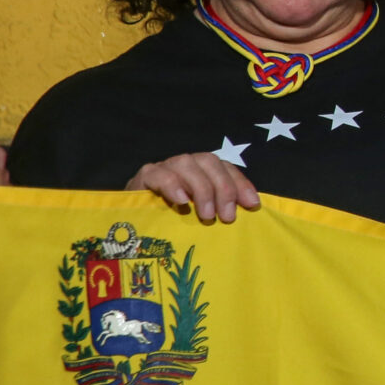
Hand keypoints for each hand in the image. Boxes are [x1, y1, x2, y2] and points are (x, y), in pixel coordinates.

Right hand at [128, 151, 259, 223]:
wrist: (131, 222)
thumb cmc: (172, 221)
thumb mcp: (200, 215)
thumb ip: (219, 209)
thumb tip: (248, 213)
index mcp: (203, 170)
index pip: (226, 168)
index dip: (240, 183)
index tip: (252, 204)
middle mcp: (186, 165)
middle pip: (210, 162)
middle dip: (223, 188)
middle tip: (227, 216)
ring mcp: (165, 167)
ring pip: (187, 163)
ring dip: (201, 188)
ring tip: (206, 215)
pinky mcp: (145, 176)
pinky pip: (158, 173)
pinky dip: (172, 185)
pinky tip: (181, 202)